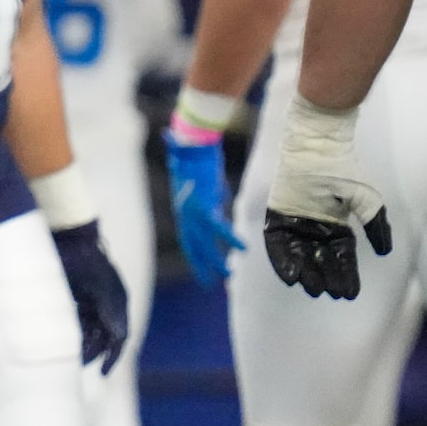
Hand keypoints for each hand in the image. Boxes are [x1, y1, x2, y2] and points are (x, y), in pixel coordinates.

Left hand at [51, 221, 130, 370]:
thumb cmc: (81, 258)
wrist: (67, 234)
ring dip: (82, 343)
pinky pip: (80, 318)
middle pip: (104, 336)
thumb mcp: (96, 286)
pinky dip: (73, 330)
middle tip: (76, 366)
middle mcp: (108, 302)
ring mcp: (93, 298)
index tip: (103, 374)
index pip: (119, 337)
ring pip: (91, 329)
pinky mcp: (78, 294)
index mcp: (117, 301)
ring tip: (68, 356)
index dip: (112, 357)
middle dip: (92, 352)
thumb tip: (120, 336)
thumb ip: (109, 311)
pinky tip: (61, 338)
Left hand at [161, 127, 243, 287]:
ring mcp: (192, 210)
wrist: (192, 141)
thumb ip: (208, 192)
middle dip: (201, 265)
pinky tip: (243, 249)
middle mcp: (185, 213)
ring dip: (216, 260)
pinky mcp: (204, 203)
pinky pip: (218, 227)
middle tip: (209, 284)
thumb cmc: (193, 154)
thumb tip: (217, 199)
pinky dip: (230, 238)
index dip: (194, 256)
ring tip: (227, 275)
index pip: (187, 239)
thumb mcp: (201, 179)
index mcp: (183, 209)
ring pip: (204, 242)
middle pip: (193, 246)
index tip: (201, 271)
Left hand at [262, 96, 390, 299]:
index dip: (345, 275)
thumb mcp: (367, 199)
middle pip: (320, 259)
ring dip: (305, 272)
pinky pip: (277, 244)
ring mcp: (294, 223)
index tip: (349, 294)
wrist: (318, 147)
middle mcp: (314, 227)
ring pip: (299, 255)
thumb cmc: (344, 169)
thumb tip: (385, 251)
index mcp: (336, 225)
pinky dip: (282, 260)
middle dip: (325, 277)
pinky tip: (290, 275)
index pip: (342, 256)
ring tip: (312, 289)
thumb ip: (375, 225)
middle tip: (329, 294)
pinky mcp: (276, 217)